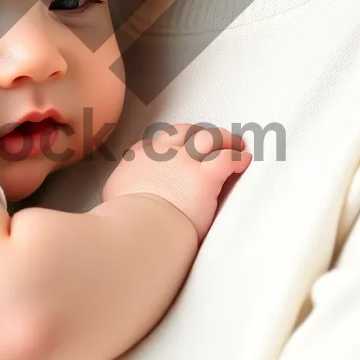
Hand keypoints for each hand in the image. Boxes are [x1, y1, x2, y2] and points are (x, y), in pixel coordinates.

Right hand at [101, 123, 251, 241]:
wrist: (137, 226)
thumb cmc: (126, 217)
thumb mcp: (116, 195)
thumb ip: (126, 188)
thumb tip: (126, 196)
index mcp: (141, 156)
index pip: (163, 139)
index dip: (178, 140)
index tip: (184, 144)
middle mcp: (163, 152)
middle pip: (187, 132)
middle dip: (202, 133)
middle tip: (213, 137)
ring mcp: (184, 161)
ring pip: (209, 137)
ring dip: (223, 138)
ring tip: (235, 143)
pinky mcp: (205, 176)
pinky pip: (227, 159)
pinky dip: (237, 157)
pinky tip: (242, 160)